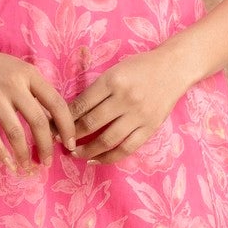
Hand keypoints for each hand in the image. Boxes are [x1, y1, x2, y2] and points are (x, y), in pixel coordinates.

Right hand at [0, 33, 76, 168]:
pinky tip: (8, 164)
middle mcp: (14, 83)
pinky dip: (1, 153)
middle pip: (39, 121)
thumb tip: (53, 124)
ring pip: (16, 132)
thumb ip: (34, 92)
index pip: (56, 102)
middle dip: (46, 147)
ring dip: (24, 155)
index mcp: (29, 73)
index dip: (67, 126)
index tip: (70, 144)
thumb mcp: (17, 71)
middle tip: (48, 162)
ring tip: (28, 168)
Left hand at [70, 46, 195, 164]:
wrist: (173, 69)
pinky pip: (126, 148)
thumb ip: (96, 90)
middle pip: (91, 123)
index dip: (64, 119)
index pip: (81, 104)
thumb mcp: (115, 71)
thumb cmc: (140, 67)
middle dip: (71, 136)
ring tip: (75, 154)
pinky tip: (95, 160)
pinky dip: (108, 157)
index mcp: (112, 81)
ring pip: (107, 140)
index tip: (53, 127)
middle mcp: (125, 99)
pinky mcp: (150, 128)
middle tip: (60, 143)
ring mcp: (139, 115)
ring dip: (87, 150)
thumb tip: (70, 113)